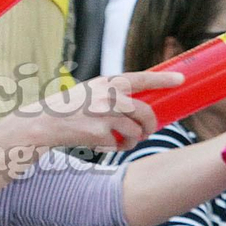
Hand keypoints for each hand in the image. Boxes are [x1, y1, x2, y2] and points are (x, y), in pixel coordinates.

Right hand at [6, 70, 183, 154]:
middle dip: (150, 125)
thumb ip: (111, 94)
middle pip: (145, 112)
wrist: (44, 124)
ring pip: (135, 132)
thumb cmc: (69, 109)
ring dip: (132, 140)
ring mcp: (104, 115)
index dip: (163, 79)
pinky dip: (115, 148)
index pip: (141, 77)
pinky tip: (101, 145)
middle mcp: (108, 96)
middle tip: (147, 131)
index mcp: (106, 82)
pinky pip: (120, 145)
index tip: (181, 79)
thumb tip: (140, 106)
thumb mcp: (90, 92)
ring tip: (120, 140)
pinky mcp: (100, 133)